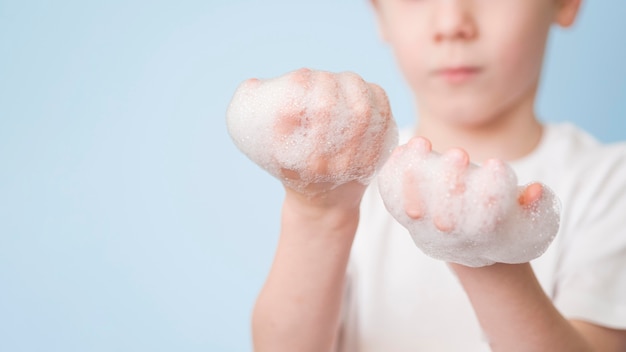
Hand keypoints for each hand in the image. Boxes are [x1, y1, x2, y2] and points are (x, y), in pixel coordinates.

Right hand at [227, 68, 397, 205]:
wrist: (327, 205)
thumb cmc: (295, 171)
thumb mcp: (272, 155)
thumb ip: (264, 123)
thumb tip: (252, 85)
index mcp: (296, 160)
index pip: (293, 112)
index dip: (299, 85)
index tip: (300, 77)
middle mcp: (326, 162)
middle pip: (327, 108)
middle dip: (324, 83)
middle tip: (320, 77)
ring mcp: (354, 159)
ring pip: (360, 109)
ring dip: (351, 85)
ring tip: (342, 80)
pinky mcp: (377, 155)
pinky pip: (382, 117)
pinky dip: (375, 96)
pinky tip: (363, 90)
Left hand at [378, 136, 559, 266]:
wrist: (470, 246)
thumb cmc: (506, 225)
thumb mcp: (532, 221)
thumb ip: (536, 206)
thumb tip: (536, 191)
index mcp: (486, 238)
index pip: (489, 220)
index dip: (494, 194)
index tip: (498, 166)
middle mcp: (452, 236)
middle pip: (448, 216)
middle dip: (452, 182)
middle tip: (460, 154)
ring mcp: (425, 228)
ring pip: (414, 207)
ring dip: (414, 174)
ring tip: (420, 144)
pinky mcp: (406, 216)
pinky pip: (392, 199)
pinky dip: (392, 175)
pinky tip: (401, 150)